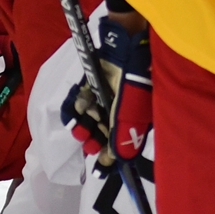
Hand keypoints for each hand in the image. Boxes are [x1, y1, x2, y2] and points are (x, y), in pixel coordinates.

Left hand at [62, 16, 152, 162]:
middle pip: (108, 130)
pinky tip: (76, 112)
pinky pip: (87, 98)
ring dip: (85, 126)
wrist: (125, 45)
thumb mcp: (130, 114)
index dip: (112, 156)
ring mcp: (111, 94)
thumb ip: (122, 138)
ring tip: (78, 131)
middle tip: (87, 147)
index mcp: (138, 115)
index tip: (99, 169)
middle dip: (96, 140)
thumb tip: (117, 162)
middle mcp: (124, 107)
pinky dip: (80, 106)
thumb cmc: (133, 81)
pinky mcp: (98, 82)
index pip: (124, 141)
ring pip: (95, 115)